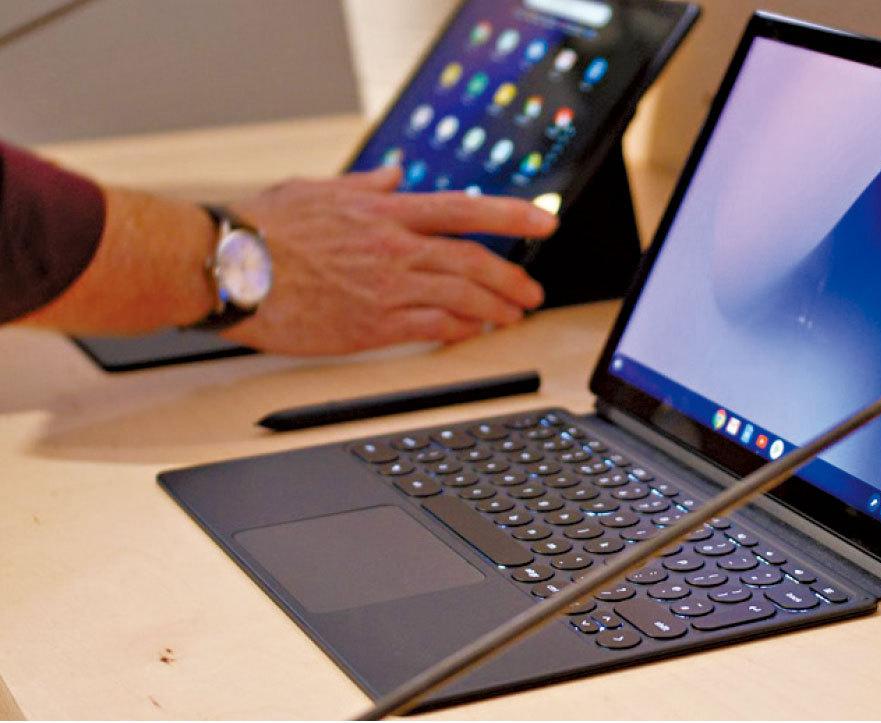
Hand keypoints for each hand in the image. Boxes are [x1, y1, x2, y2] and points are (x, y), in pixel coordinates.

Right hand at [221, 167, 556, 354]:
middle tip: (533, 291)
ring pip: (461, 299)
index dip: (513, 215)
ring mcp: (385, 289)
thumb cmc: (261, 228)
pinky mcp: (371, 327)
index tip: (545, 221)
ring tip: (512, 315)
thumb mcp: (317, 188)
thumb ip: (366, 183)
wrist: (225, 266)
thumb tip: (396, 174)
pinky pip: (431, 330)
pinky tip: (472, 334)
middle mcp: (393, 248)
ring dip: (495, 308)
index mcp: (383, 211)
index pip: (465, 209)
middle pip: (473, 261)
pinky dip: (460, 332)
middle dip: (512, 278)